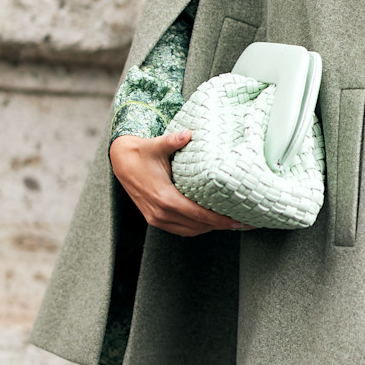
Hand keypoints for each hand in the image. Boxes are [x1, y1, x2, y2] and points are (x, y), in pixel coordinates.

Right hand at [109, 130, 244, 237]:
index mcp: (165, 199)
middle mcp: (161, 213)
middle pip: (199, 226)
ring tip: (231, 222)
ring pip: (191, 230)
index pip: (199, 215)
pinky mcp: (155, 219)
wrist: (121, 162)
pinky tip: (210, 221)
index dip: (221, 220)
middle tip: (244, 221)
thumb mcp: (156, 145)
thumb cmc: (141, 153)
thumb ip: (172, 141)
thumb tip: (187, 134)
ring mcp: (157, 219)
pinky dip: (197, 227)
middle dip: (222, 225)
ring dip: (210, 228)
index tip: (239, 220)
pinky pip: (181, 229)